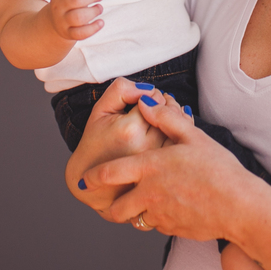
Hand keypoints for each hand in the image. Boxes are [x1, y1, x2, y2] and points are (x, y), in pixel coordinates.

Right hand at [46, 0, 103, 41]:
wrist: (55, 22)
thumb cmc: (68, 1)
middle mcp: (58, 6)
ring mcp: (62, 21)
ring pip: (78, 17)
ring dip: (94, 11)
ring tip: (99, 8)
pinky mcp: (68, 33)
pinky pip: (81, 33)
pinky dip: (93, 28)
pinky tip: (100, 22)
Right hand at [65, 77, 167, 214]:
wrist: (90, 180)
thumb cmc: (95, 142)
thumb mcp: (100, 110)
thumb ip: (122, 90)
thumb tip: (149, 89)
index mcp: (130, 130)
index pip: (155, 100)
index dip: (152, 96)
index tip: (144, 100)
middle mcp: (146, 147)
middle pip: (170, 115)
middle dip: (167, 104)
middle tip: (157, 104)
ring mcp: (156, 162)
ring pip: (180, 131)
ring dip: (177, 119)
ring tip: (164, 115)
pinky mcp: (162, 172)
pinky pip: (179, 148)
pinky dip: (180, 136)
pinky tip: (171, 130)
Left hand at [78, 91, 266, 241]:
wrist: (239, 206)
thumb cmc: (218, 169)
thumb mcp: (193, 136)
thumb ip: (166, 118)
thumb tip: (144, 101)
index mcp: (150, 167)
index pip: (111, 173)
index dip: (94, 177)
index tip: (84, 180)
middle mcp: (149, 194)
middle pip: (117, 208)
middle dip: (111, 206)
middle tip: (112, 201)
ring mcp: (160, 215)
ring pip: (137, 218)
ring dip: (137, 211)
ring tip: (148, 203)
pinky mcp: (172, 229)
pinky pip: (157, 225)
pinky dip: (158, 218)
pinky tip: (172, 208)